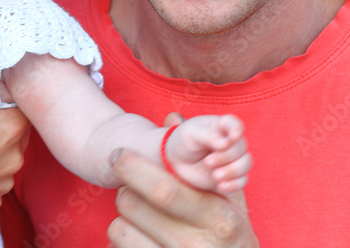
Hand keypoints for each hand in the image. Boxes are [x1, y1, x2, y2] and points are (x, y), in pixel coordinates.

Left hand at [107, 148, 257, 246]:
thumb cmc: (231, 235)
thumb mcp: (231, 201)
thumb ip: (206, 156)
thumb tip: (172, 115)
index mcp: (219, 219)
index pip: (165, 190)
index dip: (134, 168)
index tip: (118, 155)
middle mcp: (196, 246)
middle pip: (133, 204)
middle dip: (126, 188)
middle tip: (131, 188)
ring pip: (120, 227)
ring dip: (124, 216)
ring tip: (143, 218)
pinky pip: (118, 246)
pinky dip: (122, 237)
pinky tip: (140, 235)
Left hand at [167, 114, 250, 193]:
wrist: (177, 161)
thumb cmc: (184, 141)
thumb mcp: (191, 134)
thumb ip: (208, 136)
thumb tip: (225, 143)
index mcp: (221, 126)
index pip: (234, 124)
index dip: (237, 130)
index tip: (233, 137)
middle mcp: (231, 142)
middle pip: (240, 148)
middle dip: (226, 156)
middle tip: (207, 162)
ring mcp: (233, 159)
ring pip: (245, 164)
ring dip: (232, 171)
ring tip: (215, 175)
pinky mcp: (231, 176)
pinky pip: (242, 181)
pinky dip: (234, 184)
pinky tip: (221, 186)